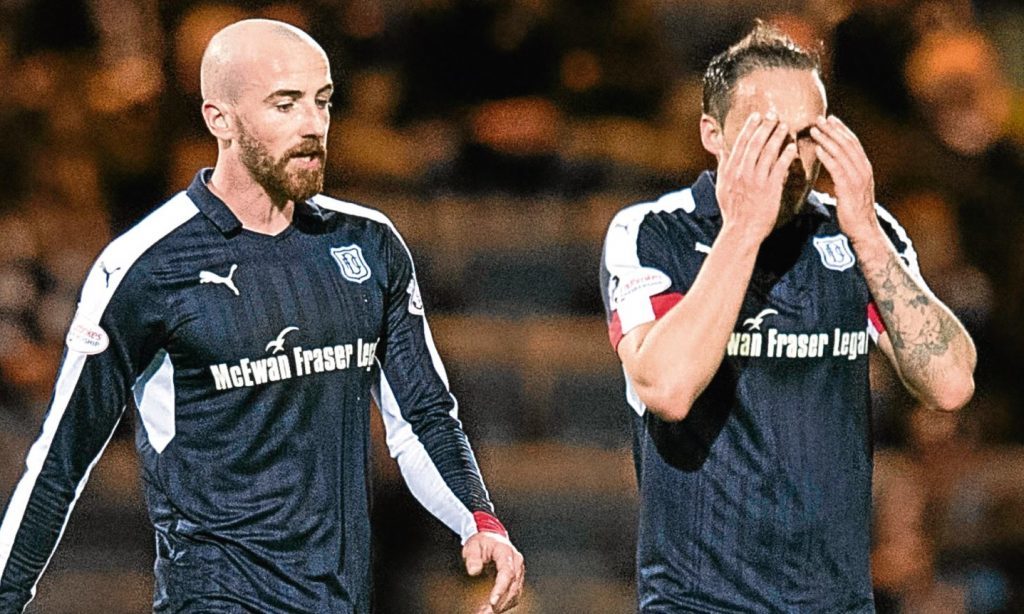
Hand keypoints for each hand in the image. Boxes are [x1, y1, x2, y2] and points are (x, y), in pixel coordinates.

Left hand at [463, 531, 524, 612]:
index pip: (507, 573)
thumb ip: (473, 557)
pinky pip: (513, 596)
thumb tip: (474, 571)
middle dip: (500, 603)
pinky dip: (503, 605)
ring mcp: (519, 572)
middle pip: (513, 586)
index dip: (501, 589)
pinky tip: (490, 610)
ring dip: (501, 606)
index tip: (492, 602)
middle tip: (485, 613)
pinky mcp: (516, 580)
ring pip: (515, 594)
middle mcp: (516, 563)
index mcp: (506, 552)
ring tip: (484, 613)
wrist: (490, 540)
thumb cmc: (482, 542)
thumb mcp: (472, 545)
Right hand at [715, 112, 799, 242]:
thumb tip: (722, 149)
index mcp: (730, 171)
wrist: (741, 231)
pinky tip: (792, 147)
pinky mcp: (769, 189)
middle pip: (754, 144)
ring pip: (767, 153)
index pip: (740, 144)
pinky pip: (779, 168)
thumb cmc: (732, 211)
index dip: (749, 128)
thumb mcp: (722, 186)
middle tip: (774, 115)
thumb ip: (723, 166)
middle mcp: (741, 173)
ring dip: (777, 137)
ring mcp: (756, 181)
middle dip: (765, 127)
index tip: (757, 116)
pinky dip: (786, 156)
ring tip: (785, 126)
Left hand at [810, 115, 881, 240]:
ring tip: (813, 130)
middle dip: (832, 129)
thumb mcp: (851, 188)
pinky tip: (817, 149)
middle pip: (847, 143)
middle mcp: (863, 169)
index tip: (829, 119)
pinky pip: (837, 168)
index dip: (841, 129)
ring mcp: (857, 178)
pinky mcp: (849, 188)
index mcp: (864, 167)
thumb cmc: (853, 211)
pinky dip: (827, 156)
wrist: (863, 229)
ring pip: (841, 153)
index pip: (852, 142)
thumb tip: (834, 164)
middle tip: (818, 118)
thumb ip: (845, 174)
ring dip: (827, 139)